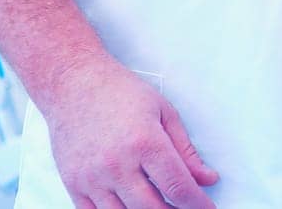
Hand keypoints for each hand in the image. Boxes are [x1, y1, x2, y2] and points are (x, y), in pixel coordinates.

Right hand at [39, 55, 218, 208]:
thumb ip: (185, 150)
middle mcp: (117, 164)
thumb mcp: (164, 112)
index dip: (198, 204)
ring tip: (161, 205)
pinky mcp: (73, 184)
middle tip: (185, 207)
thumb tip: (207, 179)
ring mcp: (92, 178)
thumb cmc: (121, 93)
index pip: (178, 187)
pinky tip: (130, 206)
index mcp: (146, 142)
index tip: (208, 208)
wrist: (74, 85)